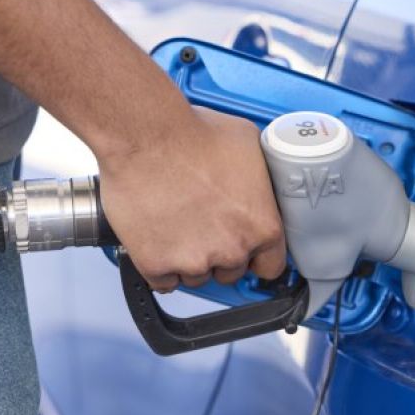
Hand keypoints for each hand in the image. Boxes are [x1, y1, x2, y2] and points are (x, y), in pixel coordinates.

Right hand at [99, 108, 287, 292]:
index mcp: (261, 226)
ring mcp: (193, 262)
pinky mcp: (157, 265)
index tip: (245, 250)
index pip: (270, 265)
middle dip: (218, 251)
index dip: (256, 255)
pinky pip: (163, 280)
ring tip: (175, 222)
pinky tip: (157, 236)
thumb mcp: (248, 144)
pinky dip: (158, 264)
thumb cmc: (191, 134)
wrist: (144, 136)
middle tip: (201, 222)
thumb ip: (258, 178)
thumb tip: (256, 184)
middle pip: (230, 271)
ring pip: (195, 276)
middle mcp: (231, 250)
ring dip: (187, 258)